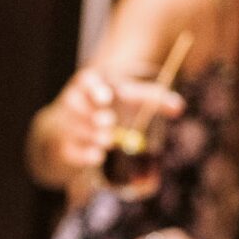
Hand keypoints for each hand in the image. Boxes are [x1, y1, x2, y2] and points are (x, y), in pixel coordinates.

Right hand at [39, 69, 183, 179]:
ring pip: (76, 129)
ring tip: (107, 140)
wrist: (60, 134)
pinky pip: (70, 151)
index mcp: (85, 85)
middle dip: (95, 116)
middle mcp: (70, 103)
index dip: (94, 89)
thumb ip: (150, 99)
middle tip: (108, 121)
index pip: (85, 81)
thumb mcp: (124, 98)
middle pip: (78, 106)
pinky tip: (97, 156)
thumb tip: (179, 107)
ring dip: (93, 136)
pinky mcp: (59, 148)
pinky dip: (85, 155)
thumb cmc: (103, 111)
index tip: (106, 98)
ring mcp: (62, 125)